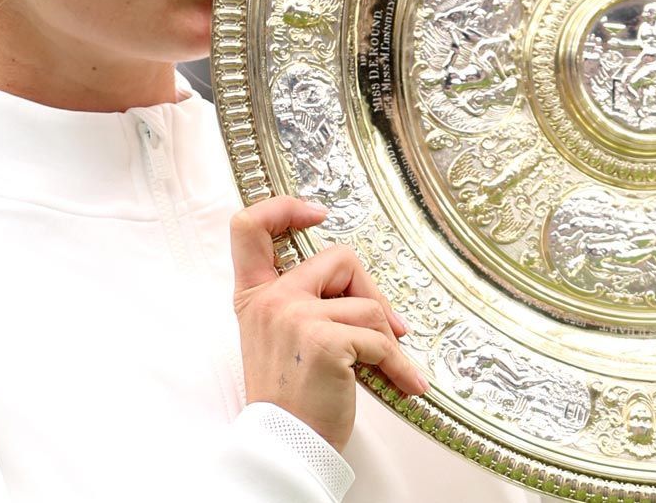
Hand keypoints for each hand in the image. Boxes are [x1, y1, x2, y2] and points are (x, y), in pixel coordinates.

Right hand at [230, 196, 427, 450]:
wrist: (285, 446)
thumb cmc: (290, 399)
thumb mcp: (280, 340)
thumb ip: (304, 304)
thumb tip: (367, 294)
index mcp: (254, 296)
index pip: (250, 227)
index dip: (284, 208)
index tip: (316, 214)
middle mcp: (270, 300)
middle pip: (338, 258)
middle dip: (372, 292)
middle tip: (390, 327)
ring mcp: (295, 316)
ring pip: (368, 305)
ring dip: (389, 340)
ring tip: (391, 369)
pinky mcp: (324, 339)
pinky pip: (381, 340)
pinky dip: (400, 366)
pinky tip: (405, 384)